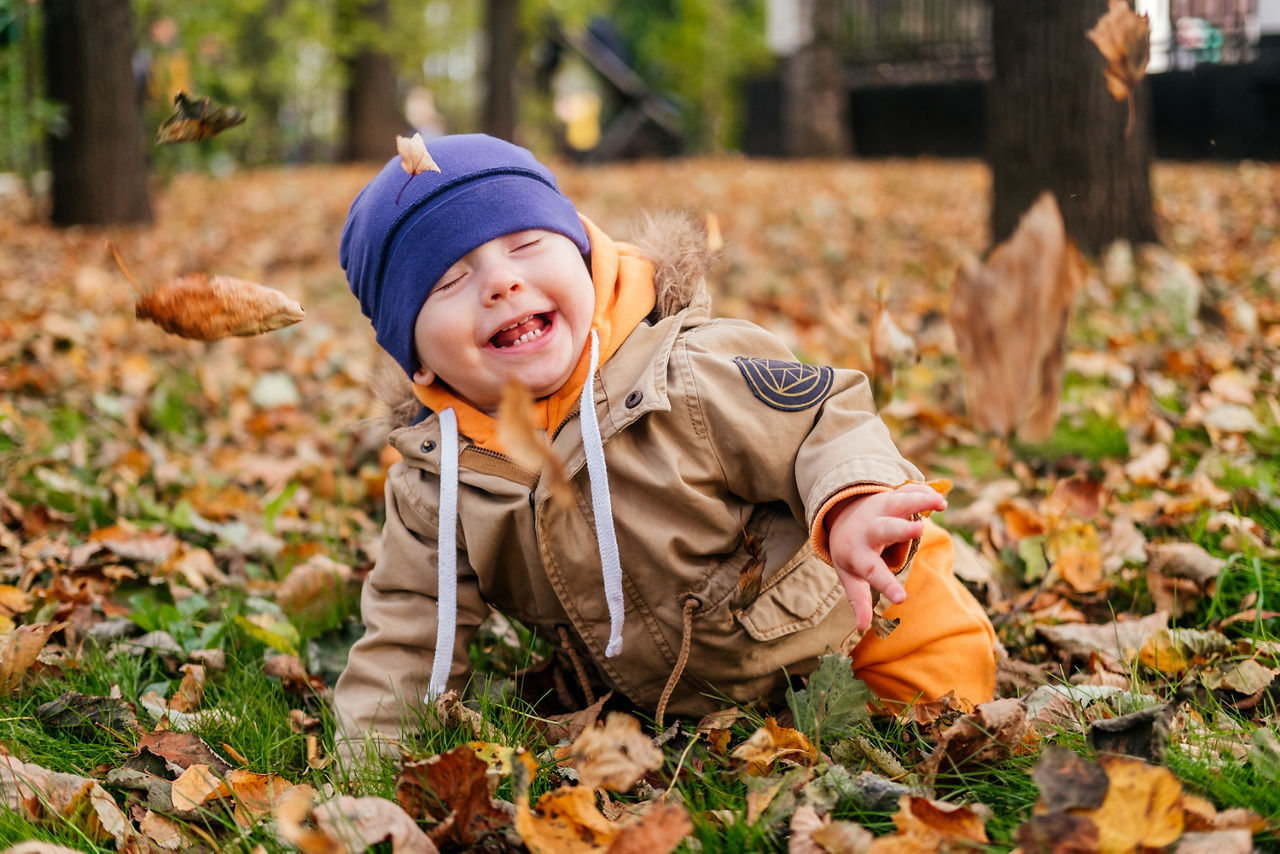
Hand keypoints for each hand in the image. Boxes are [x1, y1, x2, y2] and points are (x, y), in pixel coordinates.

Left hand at [824, 483, 946, 630]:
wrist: (840, 516)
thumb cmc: (849, 552)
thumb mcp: (849, 575)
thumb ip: (857, 599)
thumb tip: (863, 627)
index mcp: (859, 553)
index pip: (873, 571)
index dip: (887, 585)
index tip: (903, 599)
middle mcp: (870, 529)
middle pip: (885, 528)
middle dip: (901, 528)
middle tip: (918, 529)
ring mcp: (880, 510)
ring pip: (899, 502)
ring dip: (918, 501)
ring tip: (940, 503)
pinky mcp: (892, 497)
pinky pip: (908, 492)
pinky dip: (923, 493)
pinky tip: (941, 499)